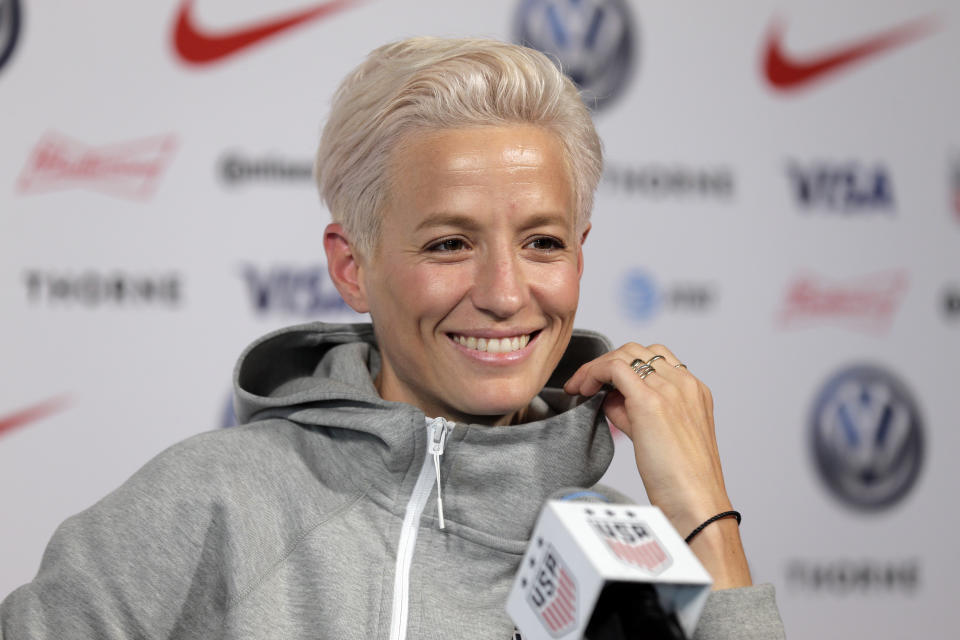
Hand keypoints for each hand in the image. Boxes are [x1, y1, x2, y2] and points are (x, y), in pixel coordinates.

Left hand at [564, 343, 751, 588]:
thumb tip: (610, 399)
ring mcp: (670, 390)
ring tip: (580, 387)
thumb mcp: (659, 436)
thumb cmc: (680, 482)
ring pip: (625, 354)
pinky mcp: (651, 401)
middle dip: (607, 363)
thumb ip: (636, 413)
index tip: (602, 384)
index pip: (656, 359)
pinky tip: (582, 390)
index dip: (624, 366)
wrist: (696, 504)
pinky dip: (593, 372)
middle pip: (639, 351)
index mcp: (695, 392)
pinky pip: (615, 367)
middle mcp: (685, 384)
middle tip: (583, 384)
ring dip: (597, 367)